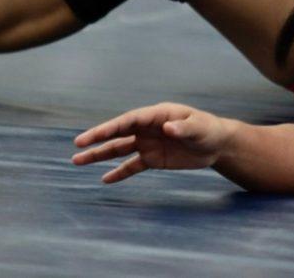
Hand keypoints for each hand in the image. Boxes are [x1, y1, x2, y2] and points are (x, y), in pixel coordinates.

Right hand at [72, 102, 233, 183]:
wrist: (217, 145)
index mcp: (157, 115)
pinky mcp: (152, 159)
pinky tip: (104, 179)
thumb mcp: (199, 127)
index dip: (111, 126)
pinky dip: (119, 173)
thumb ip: (183, 128)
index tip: (94, 134)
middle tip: (77, 145)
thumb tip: (167, 128)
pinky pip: (132, 166)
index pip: (129, 120)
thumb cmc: (208, 130)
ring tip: (77, 161)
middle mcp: (148, 128)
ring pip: (119, 149)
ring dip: (100, 155)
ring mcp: (148, 143)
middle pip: (119, 133)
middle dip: (98, 138)